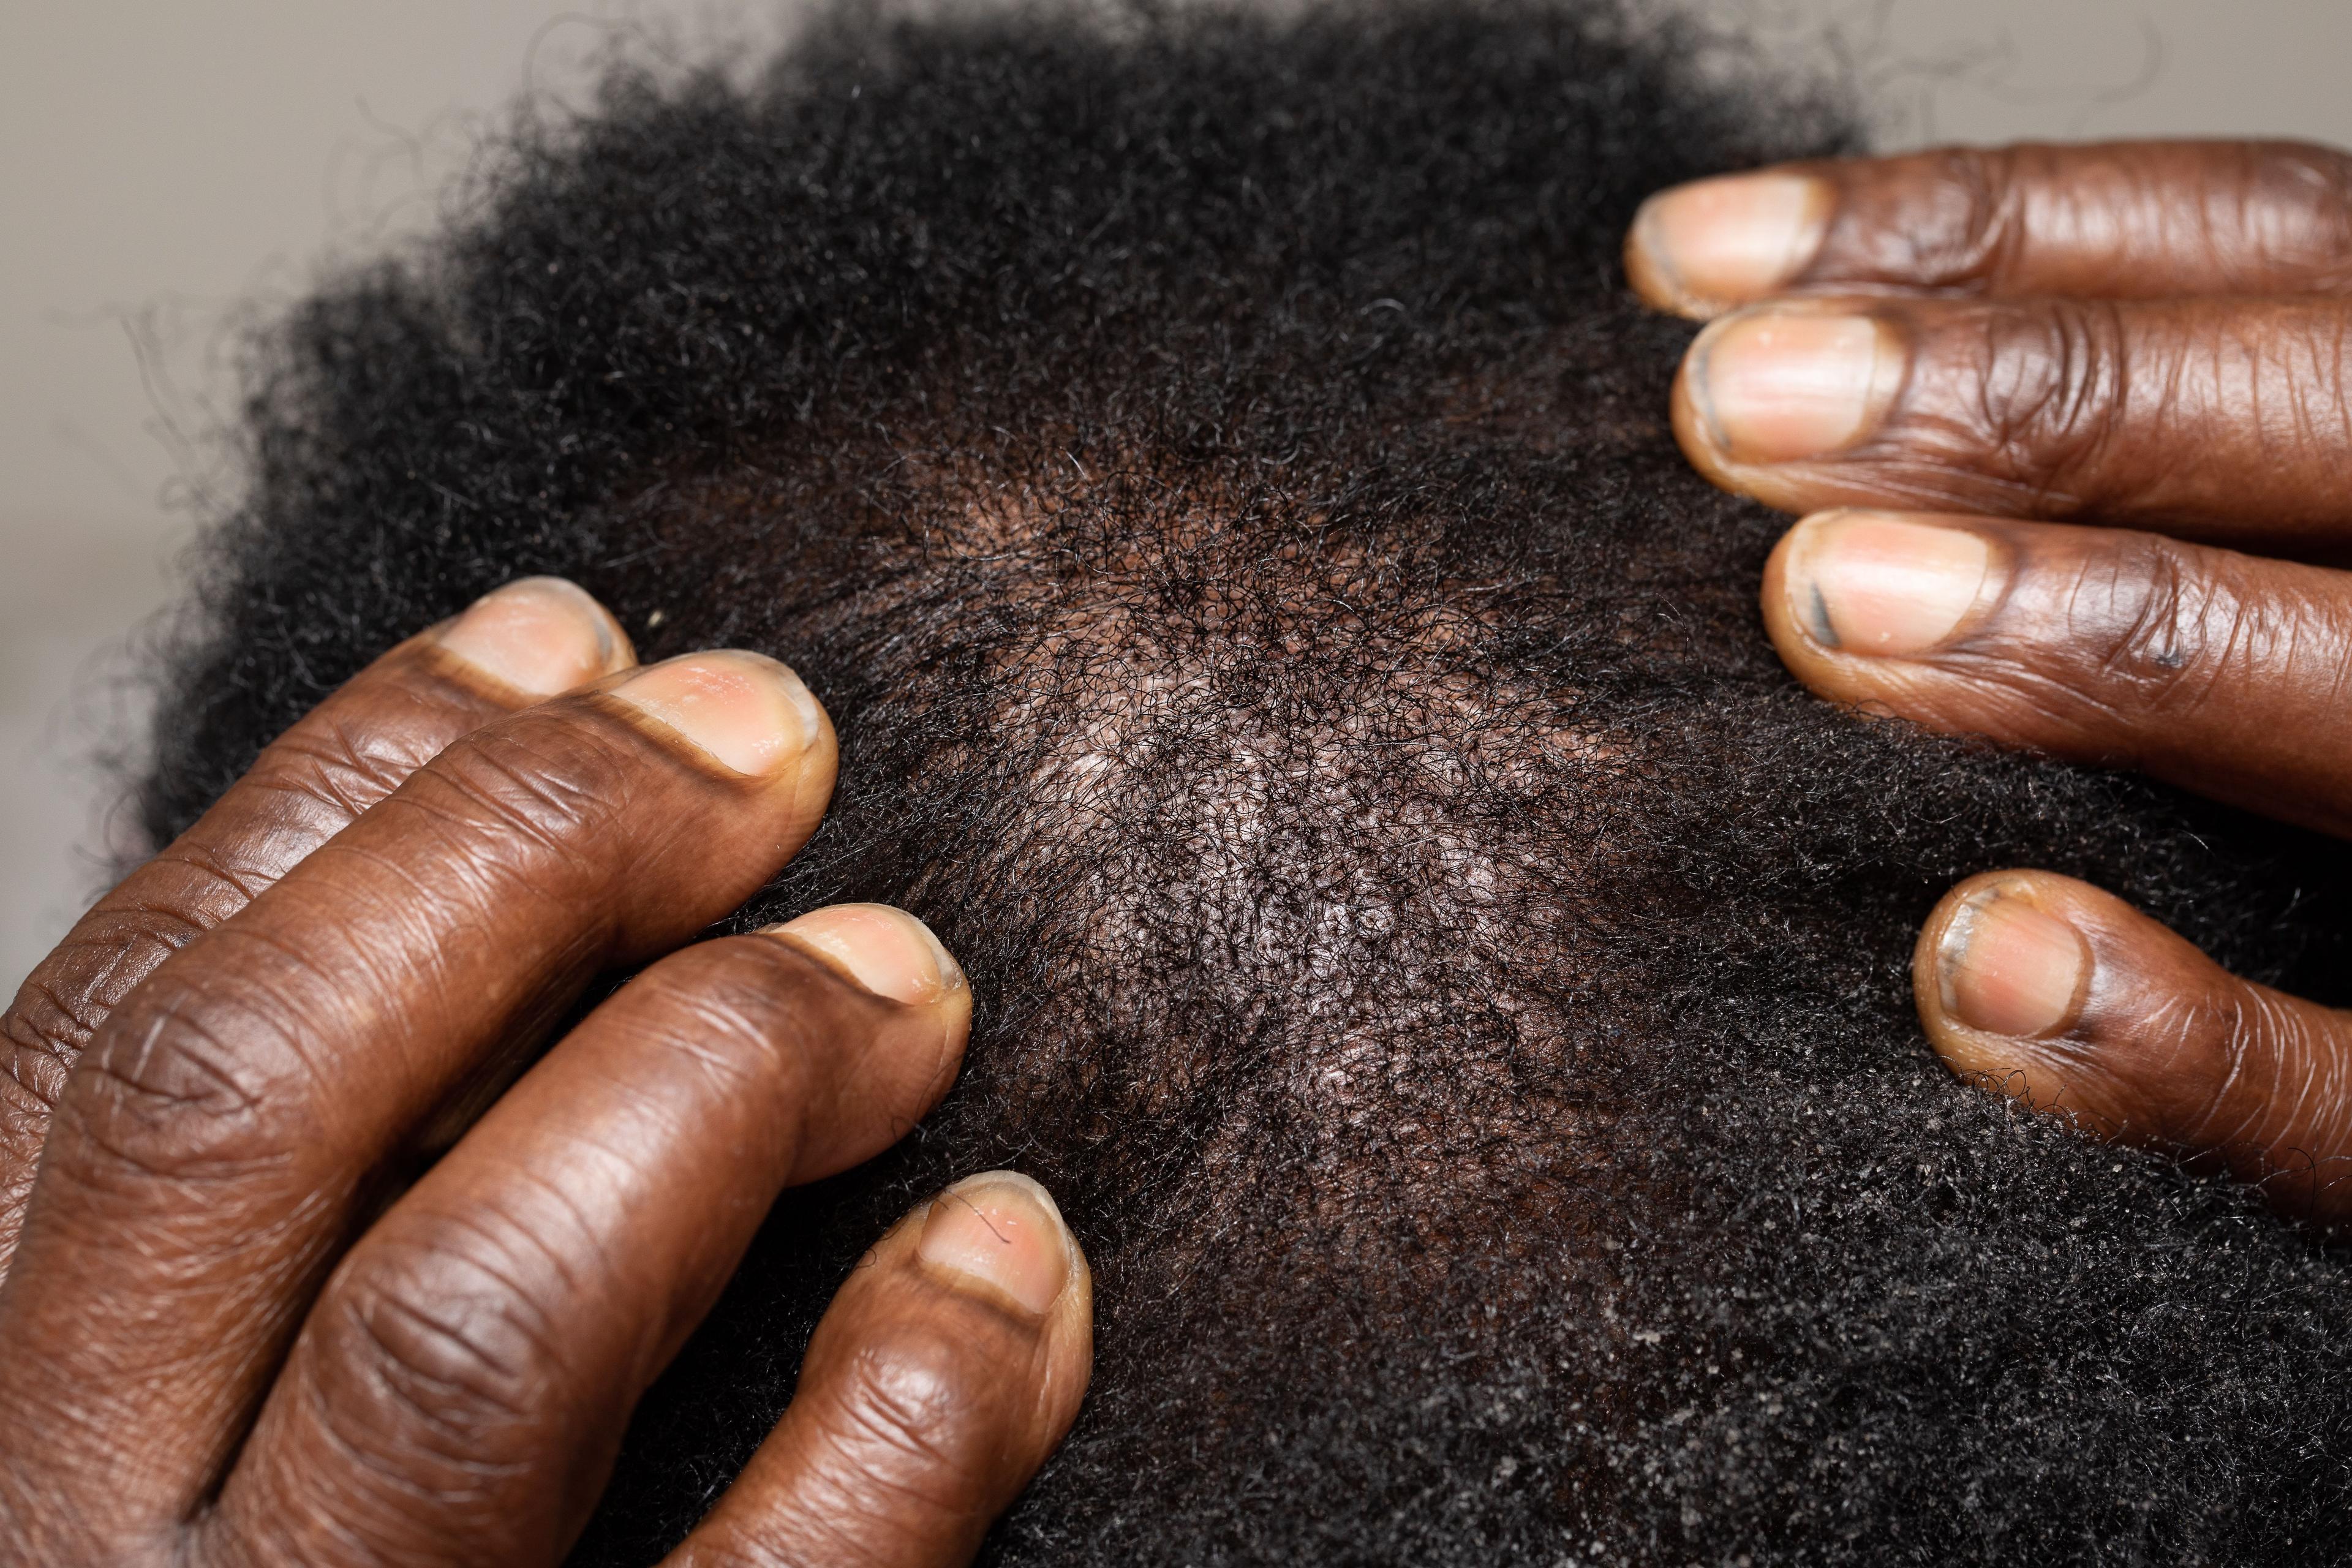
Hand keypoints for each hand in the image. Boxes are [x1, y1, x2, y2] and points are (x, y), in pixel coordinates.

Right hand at [0, 578, 1089, 1564]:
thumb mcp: (211, 1398)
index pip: (125, 1034)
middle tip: (766, 732)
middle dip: (528, 849)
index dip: (347, 789)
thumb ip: (307, 1187)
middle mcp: (89, 1548)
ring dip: (720, 1067)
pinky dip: (913, 1407)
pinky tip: (1007, 1261)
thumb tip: (510, 846)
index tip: (568, 641)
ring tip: (903, 968)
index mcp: (7, 1408)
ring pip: (474, 1313)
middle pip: (258, 1096)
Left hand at [1627, 142, 2351, 1220]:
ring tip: (1822, 604)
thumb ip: (2126, 488)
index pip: (2267, 247)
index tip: (1690, 266)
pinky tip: (1969, 968)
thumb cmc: (2286, 821)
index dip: (1989, 229)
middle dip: (2037, 395)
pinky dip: (2199, 1047)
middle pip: (2343, 415)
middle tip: (1731, 408)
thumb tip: (1775, 385)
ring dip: (2113, 638)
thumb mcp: (2262, 570)